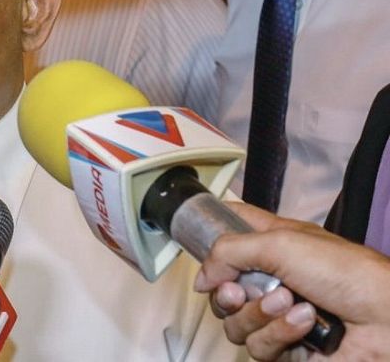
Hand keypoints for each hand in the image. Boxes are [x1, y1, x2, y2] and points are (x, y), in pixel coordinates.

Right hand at [194, 202, 389, 359]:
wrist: (386, 321)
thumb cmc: (350, 273)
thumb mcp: (280, 242)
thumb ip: (228, 251)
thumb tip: (203, 276)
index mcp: (273, 242)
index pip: (232, 228)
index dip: (211, 234)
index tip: (203, 244)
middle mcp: (272, 278)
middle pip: (221, 286)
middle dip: (228, 291)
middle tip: (241, 289)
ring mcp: (277, 314)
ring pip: (234, 321)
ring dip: (258, 314)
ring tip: (287, 303)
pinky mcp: (285, 346)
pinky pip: (257, 346)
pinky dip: (278, 334)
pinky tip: (303, 323)